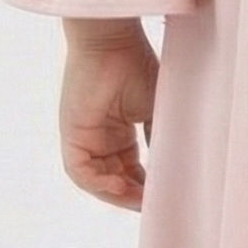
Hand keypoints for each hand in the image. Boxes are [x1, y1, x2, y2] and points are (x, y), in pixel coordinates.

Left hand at [58, 20, 157, 209]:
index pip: (131, 170)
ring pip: (97, 181)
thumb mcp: (157, 109)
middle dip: (134, 197)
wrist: (113, 41)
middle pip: (115, 180)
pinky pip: (80, 172)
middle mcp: (99, 138)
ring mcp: (84, 138)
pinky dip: (99, 184)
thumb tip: (174, 168)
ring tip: (141, 201)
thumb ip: (161, 138)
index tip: (168, 196)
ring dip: (118, 194)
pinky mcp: (72, 135)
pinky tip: (120, 185)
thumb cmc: (136, 65)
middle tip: (156, 206)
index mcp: (118, 131)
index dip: (147, 187)